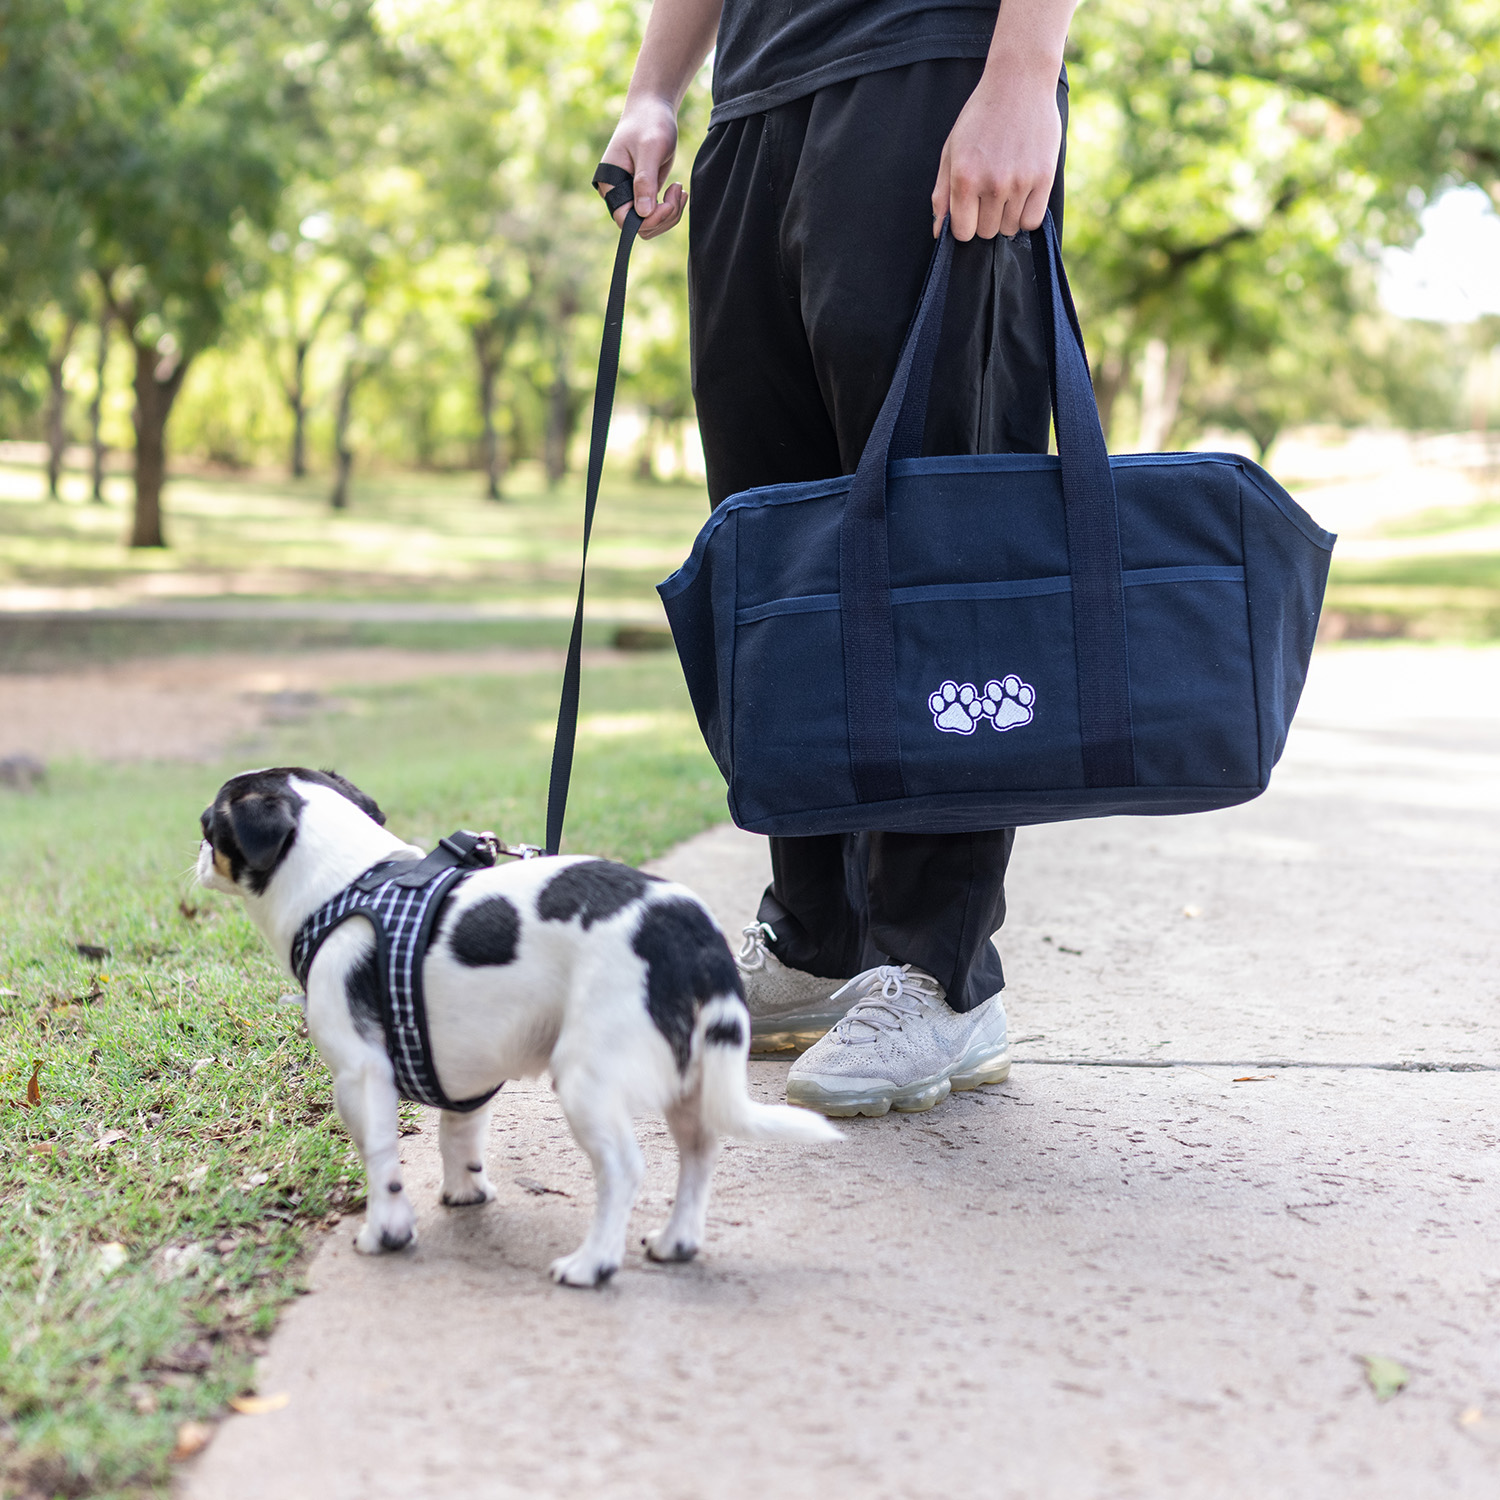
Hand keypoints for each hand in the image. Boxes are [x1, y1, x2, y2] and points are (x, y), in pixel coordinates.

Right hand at [599, 93, 687, 238]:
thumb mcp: (649, 149)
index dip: (648, 220)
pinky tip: (679, 190)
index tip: (668, 205)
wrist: (653, 110)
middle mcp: (618, 194)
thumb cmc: (649, 123)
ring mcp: (632, 196)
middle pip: (640, 227)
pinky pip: (658, 216)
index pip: (624, 220)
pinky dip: (672, 209)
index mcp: (610, 184)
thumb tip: (643, 213)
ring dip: (671, 214)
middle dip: (664, 217)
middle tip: (679, 191)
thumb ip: (645, 181)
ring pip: (651, 225)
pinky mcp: (645, 195)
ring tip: (680, 189)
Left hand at [932, 65, 1061, 240]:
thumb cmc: (980, 116)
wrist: (1019, 82)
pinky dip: (1026, 215)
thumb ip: (942, 193)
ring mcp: (1020, 182)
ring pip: (1009, 229)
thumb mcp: (951, 150)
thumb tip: (938, 232)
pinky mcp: (1044, 178)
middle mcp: (992, 183)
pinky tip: (1022, 196)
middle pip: (986, 232)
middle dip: (985, 219)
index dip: (965, 225)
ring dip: (1006, 216)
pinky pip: (1032, 221)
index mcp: (964, 177)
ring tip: (1007, 188)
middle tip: (989, 193)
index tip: (970, 210)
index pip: (962, 232)